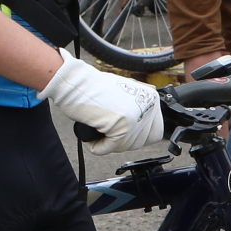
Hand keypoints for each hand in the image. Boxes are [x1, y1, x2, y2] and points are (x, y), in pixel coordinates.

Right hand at [37, 51, 170, 154]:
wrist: (75, 81)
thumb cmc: (92, 87)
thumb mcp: (124, 92)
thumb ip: (137, 107)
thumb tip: (142, 125)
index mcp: (151, 98)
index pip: (155, 132)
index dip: (137, 137)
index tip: (123, 135)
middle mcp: (148, 107)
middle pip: (140, 142)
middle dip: (122, 141)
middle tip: (107, 133)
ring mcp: (137, 116)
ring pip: (125, 147)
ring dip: (109, 144)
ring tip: (97, 129)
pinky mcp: (123, 126)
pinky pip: (109, 148)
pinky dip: (98, 146)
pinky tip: (92, 134)